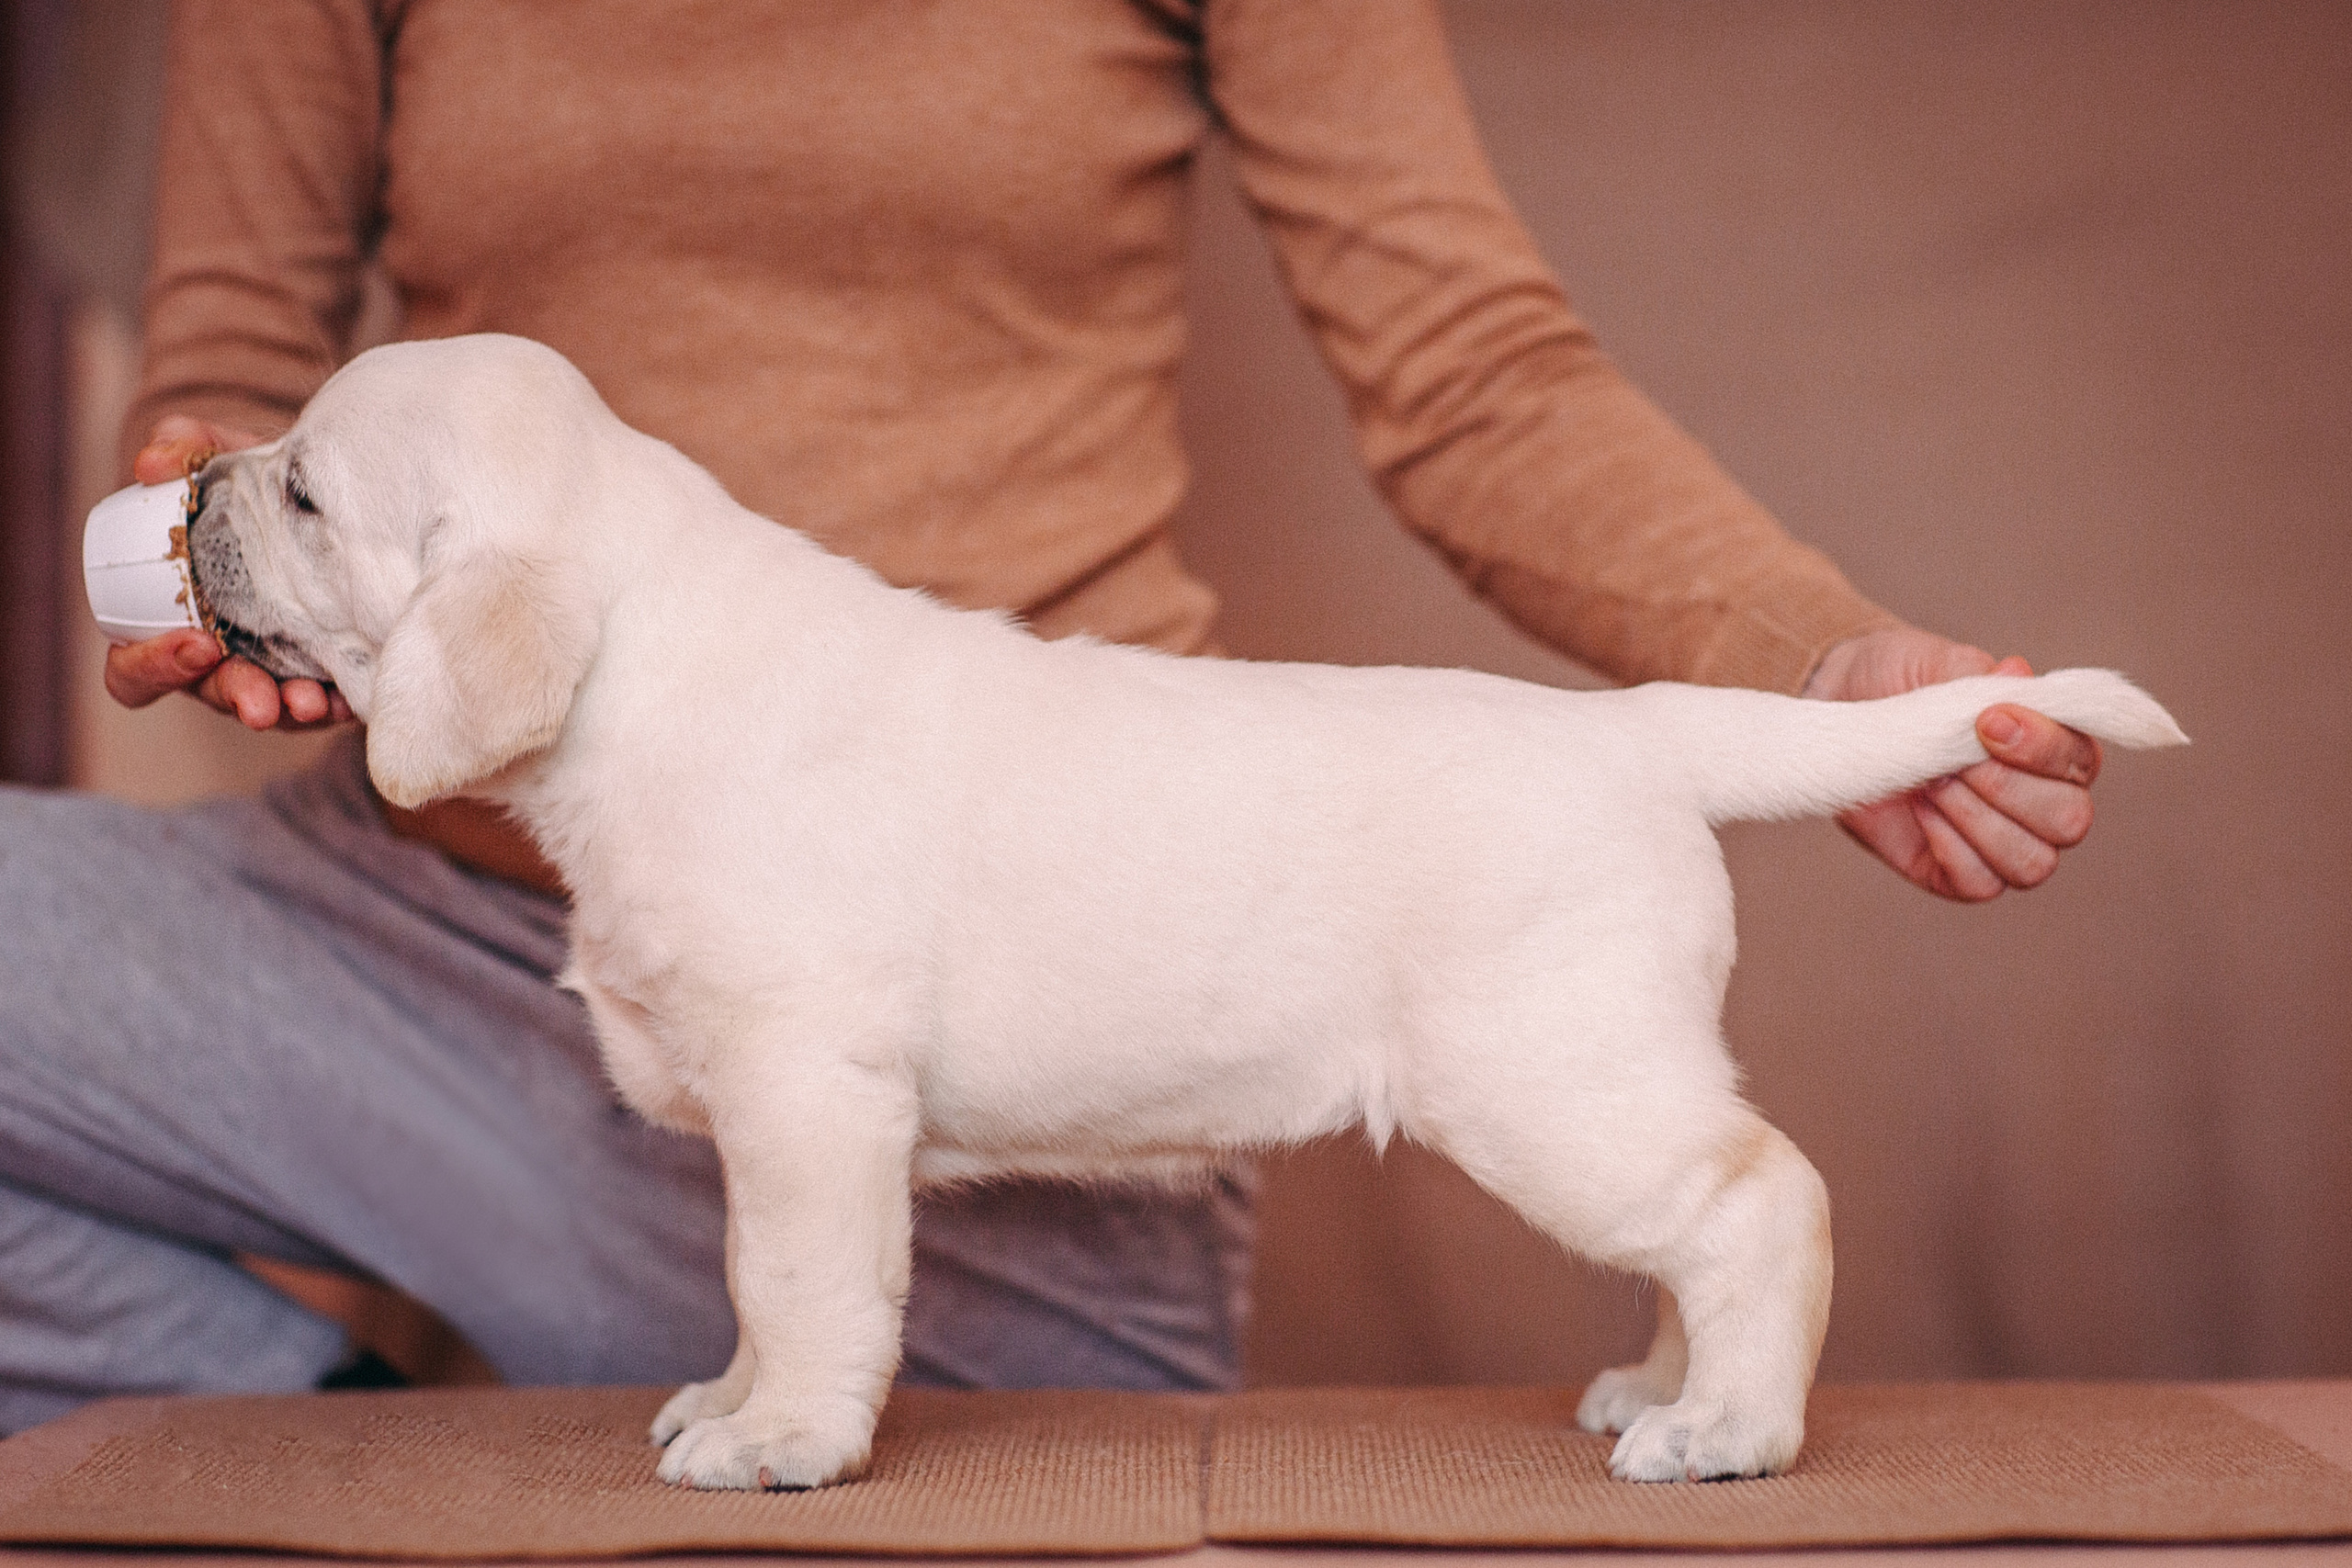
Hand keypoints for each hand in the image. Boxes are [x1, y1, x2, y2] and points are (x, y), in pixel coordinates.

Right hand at [104, 416, 351, 730]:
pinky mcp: (322, 678)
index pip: (135, 671)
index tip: (195, 645)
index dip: (152, 667)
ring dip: (289, 709)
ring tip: (314, 701)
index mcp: (172, 621)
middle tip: (260, 699)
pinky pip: (326, 704)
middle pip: (211, 695)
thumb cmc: (255, 490)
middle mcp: (217, 659)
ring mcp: (270, 674)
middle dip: (236, 697)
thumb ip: (184, 450)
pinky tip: (350, 697)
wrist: (329, 499)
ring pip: (270, 708)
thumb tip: (154, 463)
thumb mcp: (223, 463)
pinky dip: (337, 702)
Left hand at [1801, 624, 2100, 901]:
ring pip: (2031, 862)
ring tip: (1931, 781)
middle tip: (1950, 759)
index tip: (1987, 720)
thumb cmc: (1902, 683)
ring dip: (1977, 819)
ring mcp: (2004, 842)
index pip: (2079, 762)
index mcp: (2057, 748)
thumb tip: (2018, 675)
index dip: (2041, 746)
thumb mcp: (1938, 667)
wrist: (1843, 706)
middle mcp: (2045, 801)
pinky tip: (1921, 810)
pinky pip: (1980, 884)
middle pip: (2068, 820)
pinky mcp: (1957, 873)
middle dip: (2006, 787)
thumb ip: (1982, 678)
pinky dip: (1950, 849)